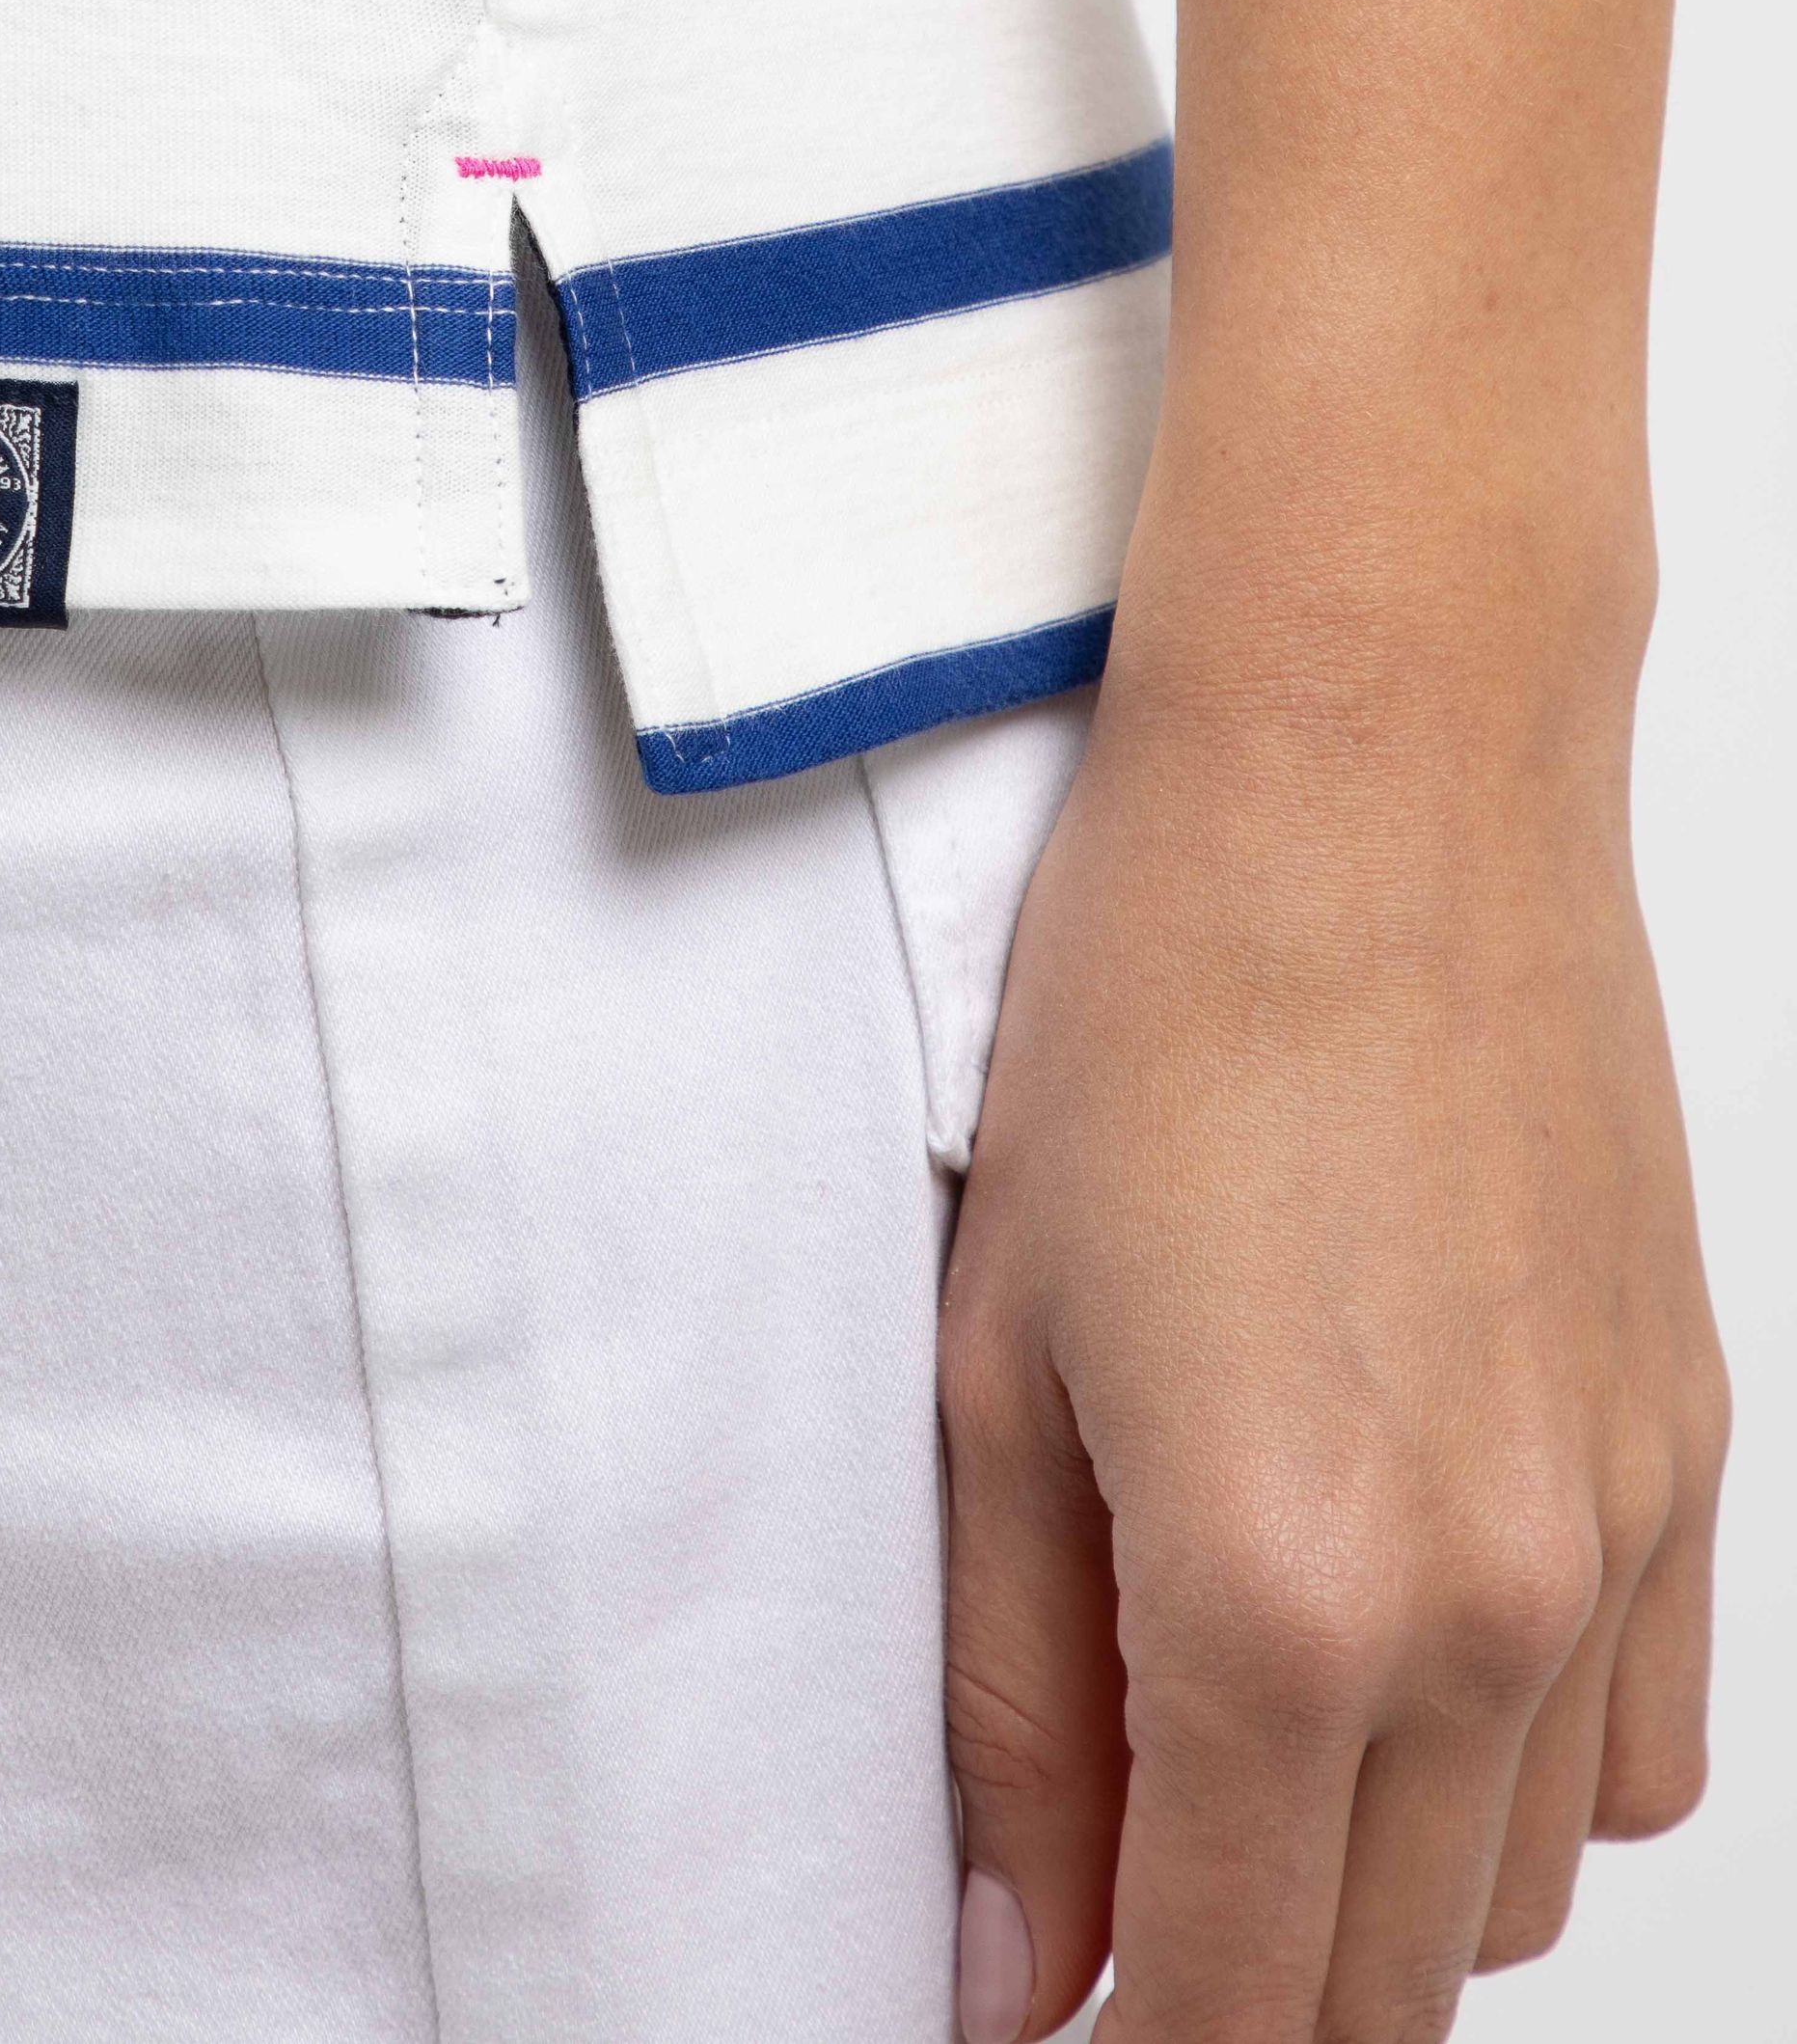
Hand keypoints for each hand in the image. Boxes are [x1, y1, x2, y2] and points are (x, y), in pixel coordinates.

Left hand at [938, 460, 1728, 2043]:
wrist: (1377, 767)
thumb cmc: (1161, 1005)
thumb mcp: (997, 1363)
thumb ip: (1016, 1701)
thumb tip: (1016, 1953)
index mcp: (1286, 1597)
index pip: (1236, 2003)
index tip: (1053, 2027)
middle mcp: (1492, 1603)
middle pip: (1391, 1985)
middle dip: (1247, 1994)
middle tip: (1118, 1897)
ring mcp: (1616, 1533)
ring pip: (1525, 1887)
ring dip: (1383, 1890)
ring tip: (1236, 1756)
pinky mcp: (1687, 1451)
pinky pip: (1641, 1746)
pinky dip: (1523, 1777)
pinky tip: (1402, 1663)